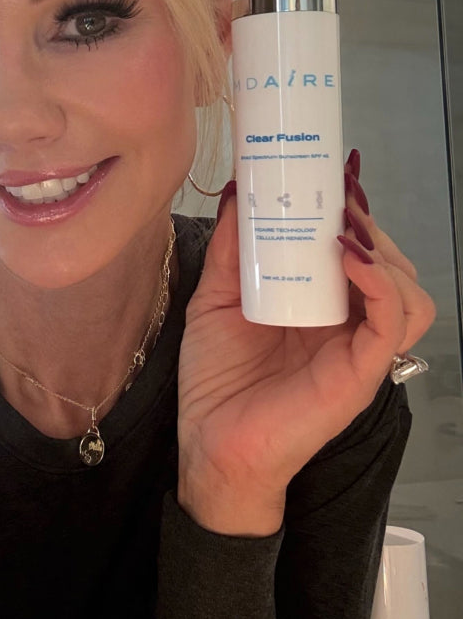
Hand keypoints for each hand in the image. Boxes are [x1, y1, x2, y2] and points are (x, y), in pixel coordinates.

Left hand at [176, 153, 434, 535]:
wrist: (210, 443)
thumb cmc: (217, 378)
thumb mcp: (217, 297)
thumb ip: (232, 249)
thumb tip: (241, 192)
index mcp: (320, 304)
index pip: (358, 251)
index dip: (354, 213)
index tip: (330, 175)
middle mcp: (348, 323)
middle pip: (389, 263)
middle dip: (368, 223)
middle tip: (335, 195)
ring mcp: (358, 348)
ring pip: (408, 291)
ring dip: (383, 251)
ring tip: (345, 228)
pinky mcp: (361, 372)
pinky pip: (394, 323)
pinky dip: (382, 284)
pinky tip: (351, 259)